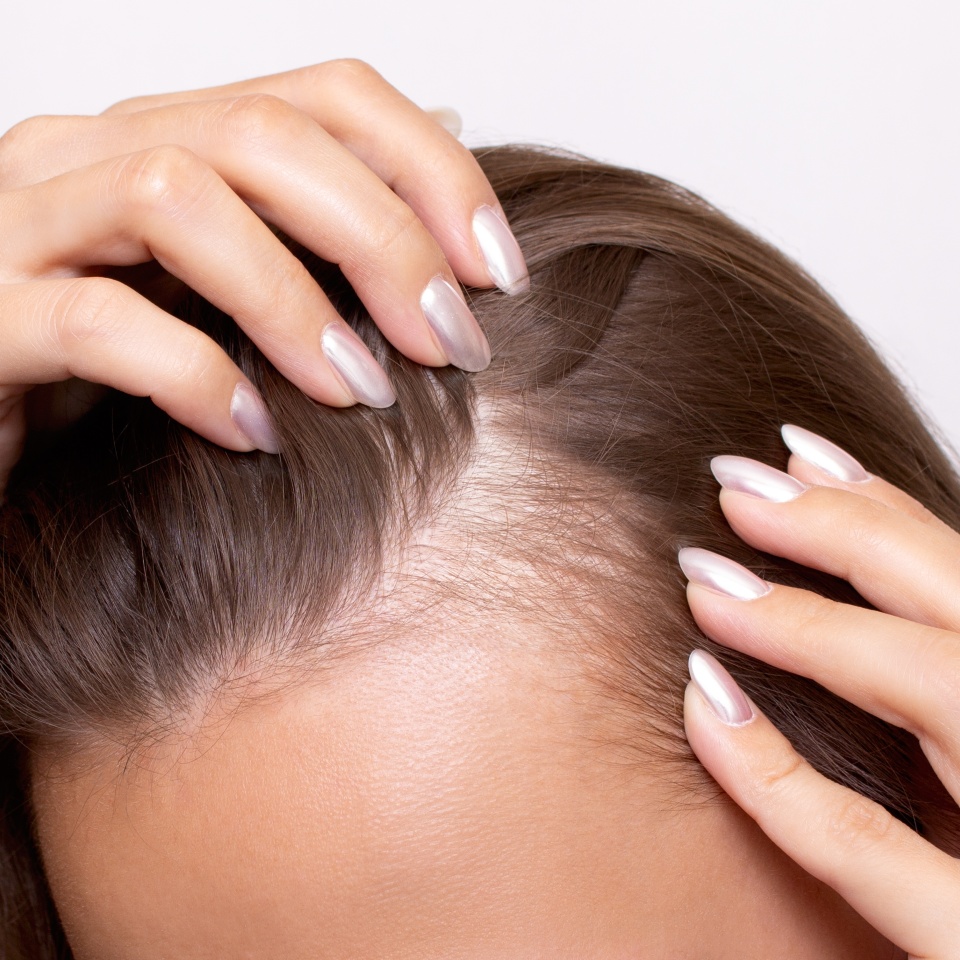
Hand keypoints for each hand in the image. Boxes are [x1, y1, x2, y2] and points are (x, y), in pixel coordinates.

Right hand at [0, 60, 526, 488]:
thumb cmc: (104, 358)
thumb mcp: (218, 282)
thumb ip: (311, 218)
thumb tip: (448, 139)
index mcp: (161, 136)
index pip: (326, 95)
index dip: (431, 171)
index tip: (497, 274)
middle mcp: (89, 153)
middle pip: (266, 134)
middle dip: (385, 239)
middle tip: (450, 344)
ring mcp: (22, 226)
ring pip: (177, 199)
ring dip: (294, 303)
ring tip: (361, 394)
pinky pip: (95, 321)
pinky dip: (194, 376)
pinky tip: (254, 435)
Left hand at [680, 425, 959, 958]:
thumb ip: (933, 675)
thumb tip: (859, 603)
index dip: (894, 513)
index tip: (805, 459)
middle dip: (852, 532)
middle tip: (739, 487)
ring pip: (935, 691)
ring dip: (812, 627)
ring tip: (706, 580)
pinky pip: (867, 851)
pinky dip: (777, 775)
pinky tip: (705, 706)